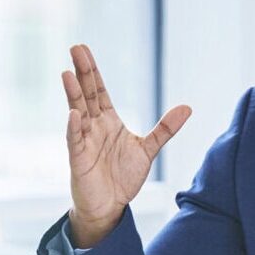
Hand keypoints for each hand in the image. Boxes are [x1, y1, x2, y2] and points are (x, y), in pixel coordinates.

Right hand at [63, 44, 190, 246]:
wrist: (110, 207)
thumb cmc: (123, 177)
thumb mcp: (148, 149)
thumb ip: (165, 129)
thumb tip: (187, 107)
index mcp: (108, 121)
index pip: (99, 90)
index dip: (92, 71)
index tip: (83, 50)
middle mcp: (94, 127)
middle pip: (87, 94)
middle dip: (82, 72)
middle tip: (75, 48)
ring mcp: (84, 142)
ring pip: (77, 112)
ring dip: (73, 94)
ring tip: (67, 74)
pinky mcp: (79, 160)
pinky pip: (75, 141)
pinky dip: (74, 128)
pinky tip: (74, 114)